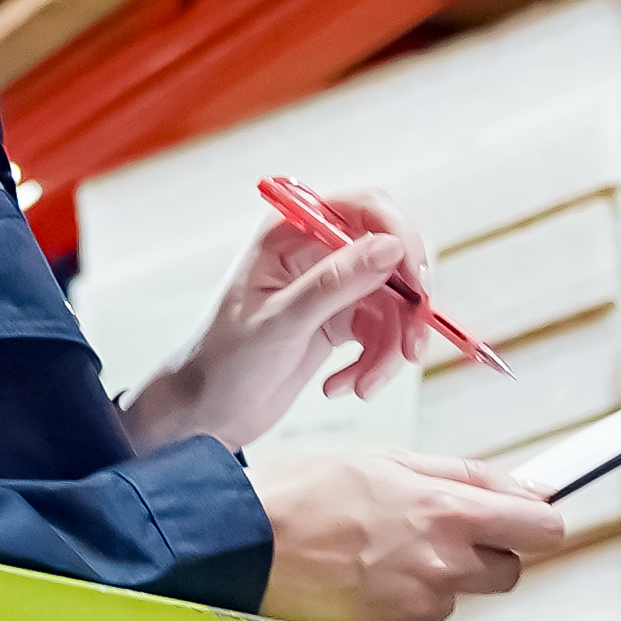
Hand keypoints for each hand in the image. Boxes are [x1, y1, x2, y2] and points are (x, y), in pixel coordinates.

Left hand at [121, 182, 440, 452]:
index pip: (366, 207)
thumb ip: (335, 283)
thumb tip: (391, 247)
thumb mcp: (280, 323)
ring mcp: (332, 287)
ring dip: (390, 350)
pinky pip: (383, 334)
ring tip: (363, 387)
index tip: (414, 283)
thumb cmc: (223, 362)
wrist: (206, 413)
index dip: (400, 236)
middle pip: (392, 257)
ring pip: (394, 304)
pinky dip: (374, 365)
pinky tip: (343, 387)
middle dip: (406, 307)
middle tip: (410, 349)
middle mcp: (316, 251)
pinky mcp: (341, 321)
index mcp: (290, 232)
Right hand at [250, 452, 566, 620]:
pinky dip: (397, 606)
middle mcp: (442, 567)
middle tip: (435, 533)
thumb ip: (464, 475)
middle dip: (485, 553)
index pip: (542, 529)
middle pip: (508, 570)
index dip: (536, 522)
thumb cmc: (300, 496)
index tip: (527, 517)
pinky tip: (360, 583)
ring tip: (375, 554)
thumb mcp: (386, 460)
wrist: (238, 548)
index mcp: (447, 512)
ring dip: (432, 579)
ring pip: (457, 596)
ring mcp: (418, 610)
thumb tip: (523, 486)